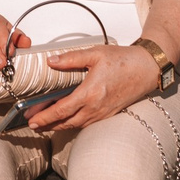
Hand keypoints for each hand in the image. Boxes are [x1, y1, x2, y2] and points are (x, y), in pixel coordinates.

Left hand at [24, 43, 164, 132]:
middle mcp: (96, 107)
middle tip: (33, 124)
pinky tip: (67, 119)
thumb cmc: (124, 60)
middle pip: (66, 122)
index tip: (32, 119)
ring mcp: (103, 113)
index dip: (45, 117)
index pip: (62, 110)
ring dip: (60, 125)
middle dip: (48, 125)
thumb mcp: (95, 54)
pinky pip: (87, 123)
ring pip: (76, 125)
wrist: (147, 69)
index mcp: (91, 93)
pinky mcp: (109, 114)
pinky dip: (74, 123)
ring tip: (46, 124)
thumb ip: (71, 58)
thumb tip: (51, 61)